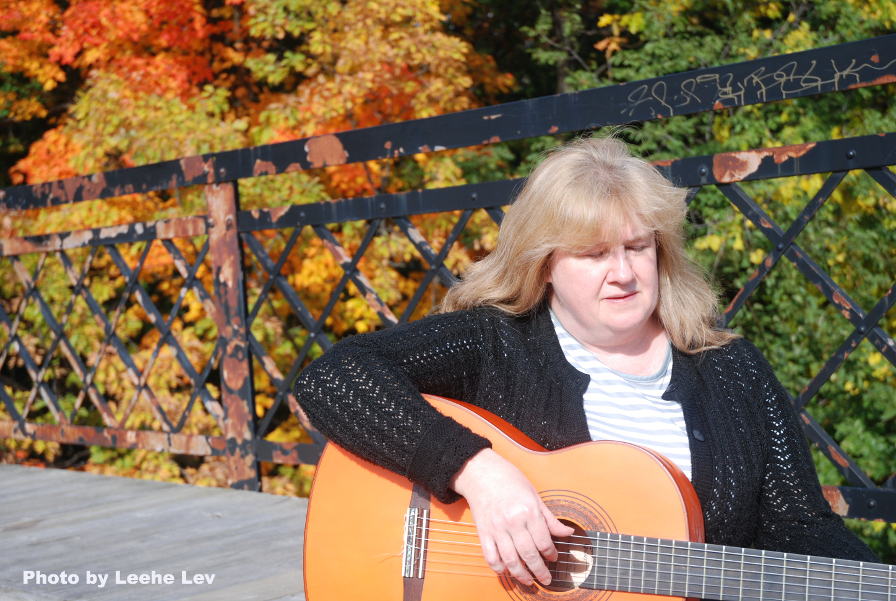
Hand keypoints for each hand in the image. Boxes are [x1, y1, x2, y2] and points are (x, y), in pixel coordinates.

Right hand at [449, 448, 574, 585]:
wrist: (481, 472)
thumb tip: (567, 532)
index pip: (544, 541)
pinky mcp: (483, 532)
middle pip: (529, 554)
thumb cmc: (508, 480)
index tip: (554, 558)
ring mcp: (497, 529)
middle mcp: (513, 522)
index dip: (551, 554)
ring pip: (511, 560)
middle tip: (546, 579)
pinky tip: (506, 571)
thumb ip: (550, 518)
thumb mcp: (534, 495)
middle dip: (540, 571)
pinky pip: (491, 557)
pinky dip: (499, 568)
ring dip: (521, 575)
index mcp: (529, 511)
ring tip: (529, 581)